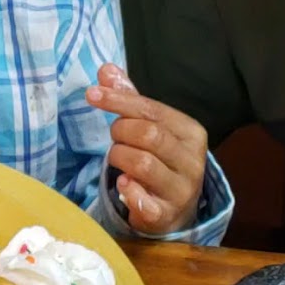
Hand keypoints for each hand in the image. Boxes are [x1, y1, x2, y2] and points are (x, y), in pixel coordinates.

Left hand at [86, 62, 207, 236]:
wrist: (176, 210)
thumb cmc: (160, 160)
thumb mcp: (150, 126)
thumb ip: (130, 98)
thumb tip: (106, 69)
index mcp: (191, 132)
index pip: (152, 109)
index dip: (119, 100)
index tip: (92, 94)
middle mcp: (193, 160)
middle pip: (149, 134)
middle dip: (121, 131)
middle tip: (113, 137)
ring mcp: (182, 190)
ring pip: (143, 164)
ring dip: (119, 157)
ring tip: (117, 159)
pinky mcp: (168, 215)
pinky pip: (145, 201)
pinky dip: (128, 191)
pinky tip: (122, 185)